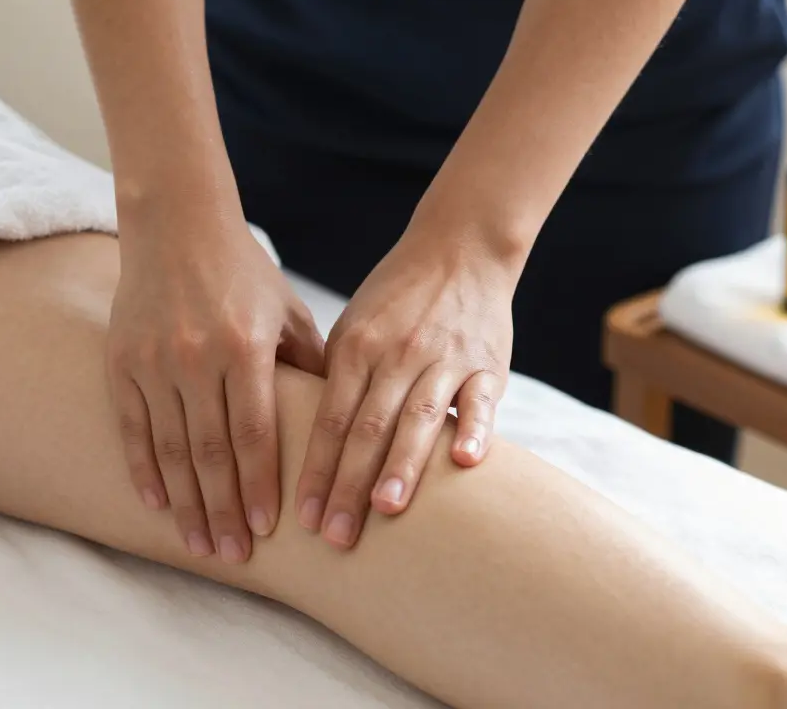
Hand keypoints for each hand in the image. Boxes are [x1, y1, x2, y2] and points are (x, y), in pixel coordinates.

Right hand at [108, 202, 324, 563]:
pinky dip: (143, 469)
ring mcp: (153, 361)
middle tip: (232, 556)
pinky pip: (131, 427)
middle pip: (212, 452)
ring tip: (198, 545)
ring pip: (169, 448)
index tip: (265, 529)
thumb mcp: (288, 312)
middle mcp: (197, 358)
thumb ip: (310, 365)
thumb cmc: (243, 271)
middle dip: (223, 510)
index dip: (259, 485)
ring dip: (186, 503)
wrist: (175, 224)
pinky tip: (156, 504)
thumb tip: (344, 420)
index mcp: (244, 347)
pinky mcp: (120, 360)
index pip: (254, 433)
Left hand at [296, 207, 517, 549]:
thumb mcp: (353, 329)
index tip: (302, 518)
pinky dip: (473, 429)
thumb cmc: (396, 300)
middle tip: (334, 536)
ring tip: (385, 509)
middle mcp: (396, 355)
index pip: (329, 420)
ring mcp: (444, 360)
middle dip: (348, 485)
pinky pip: (480, 402)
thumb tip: (298, 442)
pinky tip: (466, 462)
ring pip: (418, 418)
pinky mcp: (487, 366)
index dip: (315, 469)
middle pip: (368, 428)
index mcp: (356, 348)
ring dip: (402, 465)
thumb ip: (334, 380)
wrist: (460, 249)